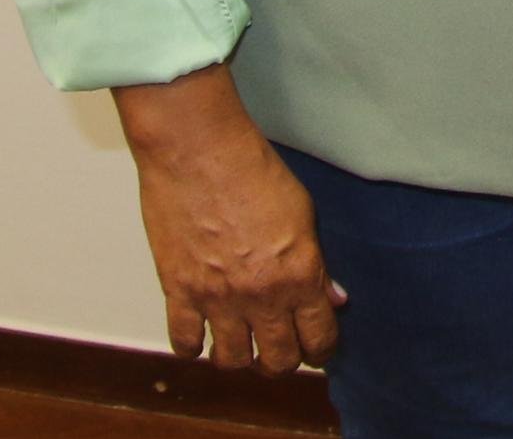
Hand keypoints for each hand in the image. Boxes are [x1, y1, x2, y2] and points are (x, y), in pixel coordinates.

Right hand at [114, 67, 342, 371]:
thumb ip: (318, 264)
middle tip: (279, 346)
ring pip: (233, 361)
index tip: (316, 347)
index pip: (319, 338)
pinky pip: (185, 342)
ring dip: (240, 357)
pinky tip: (201, 333)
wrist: (198, 150)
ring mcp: (216, 298)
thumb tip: (334, 298)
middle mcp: (260, 295)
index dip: (321, 349)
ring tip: (241, 341)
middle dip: (283, 359)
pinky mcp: (178, 291)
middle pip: (278, 361)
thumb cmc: (253, 170)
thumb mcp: (304, 212)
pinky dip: (193, 346)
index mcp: (299, 274)